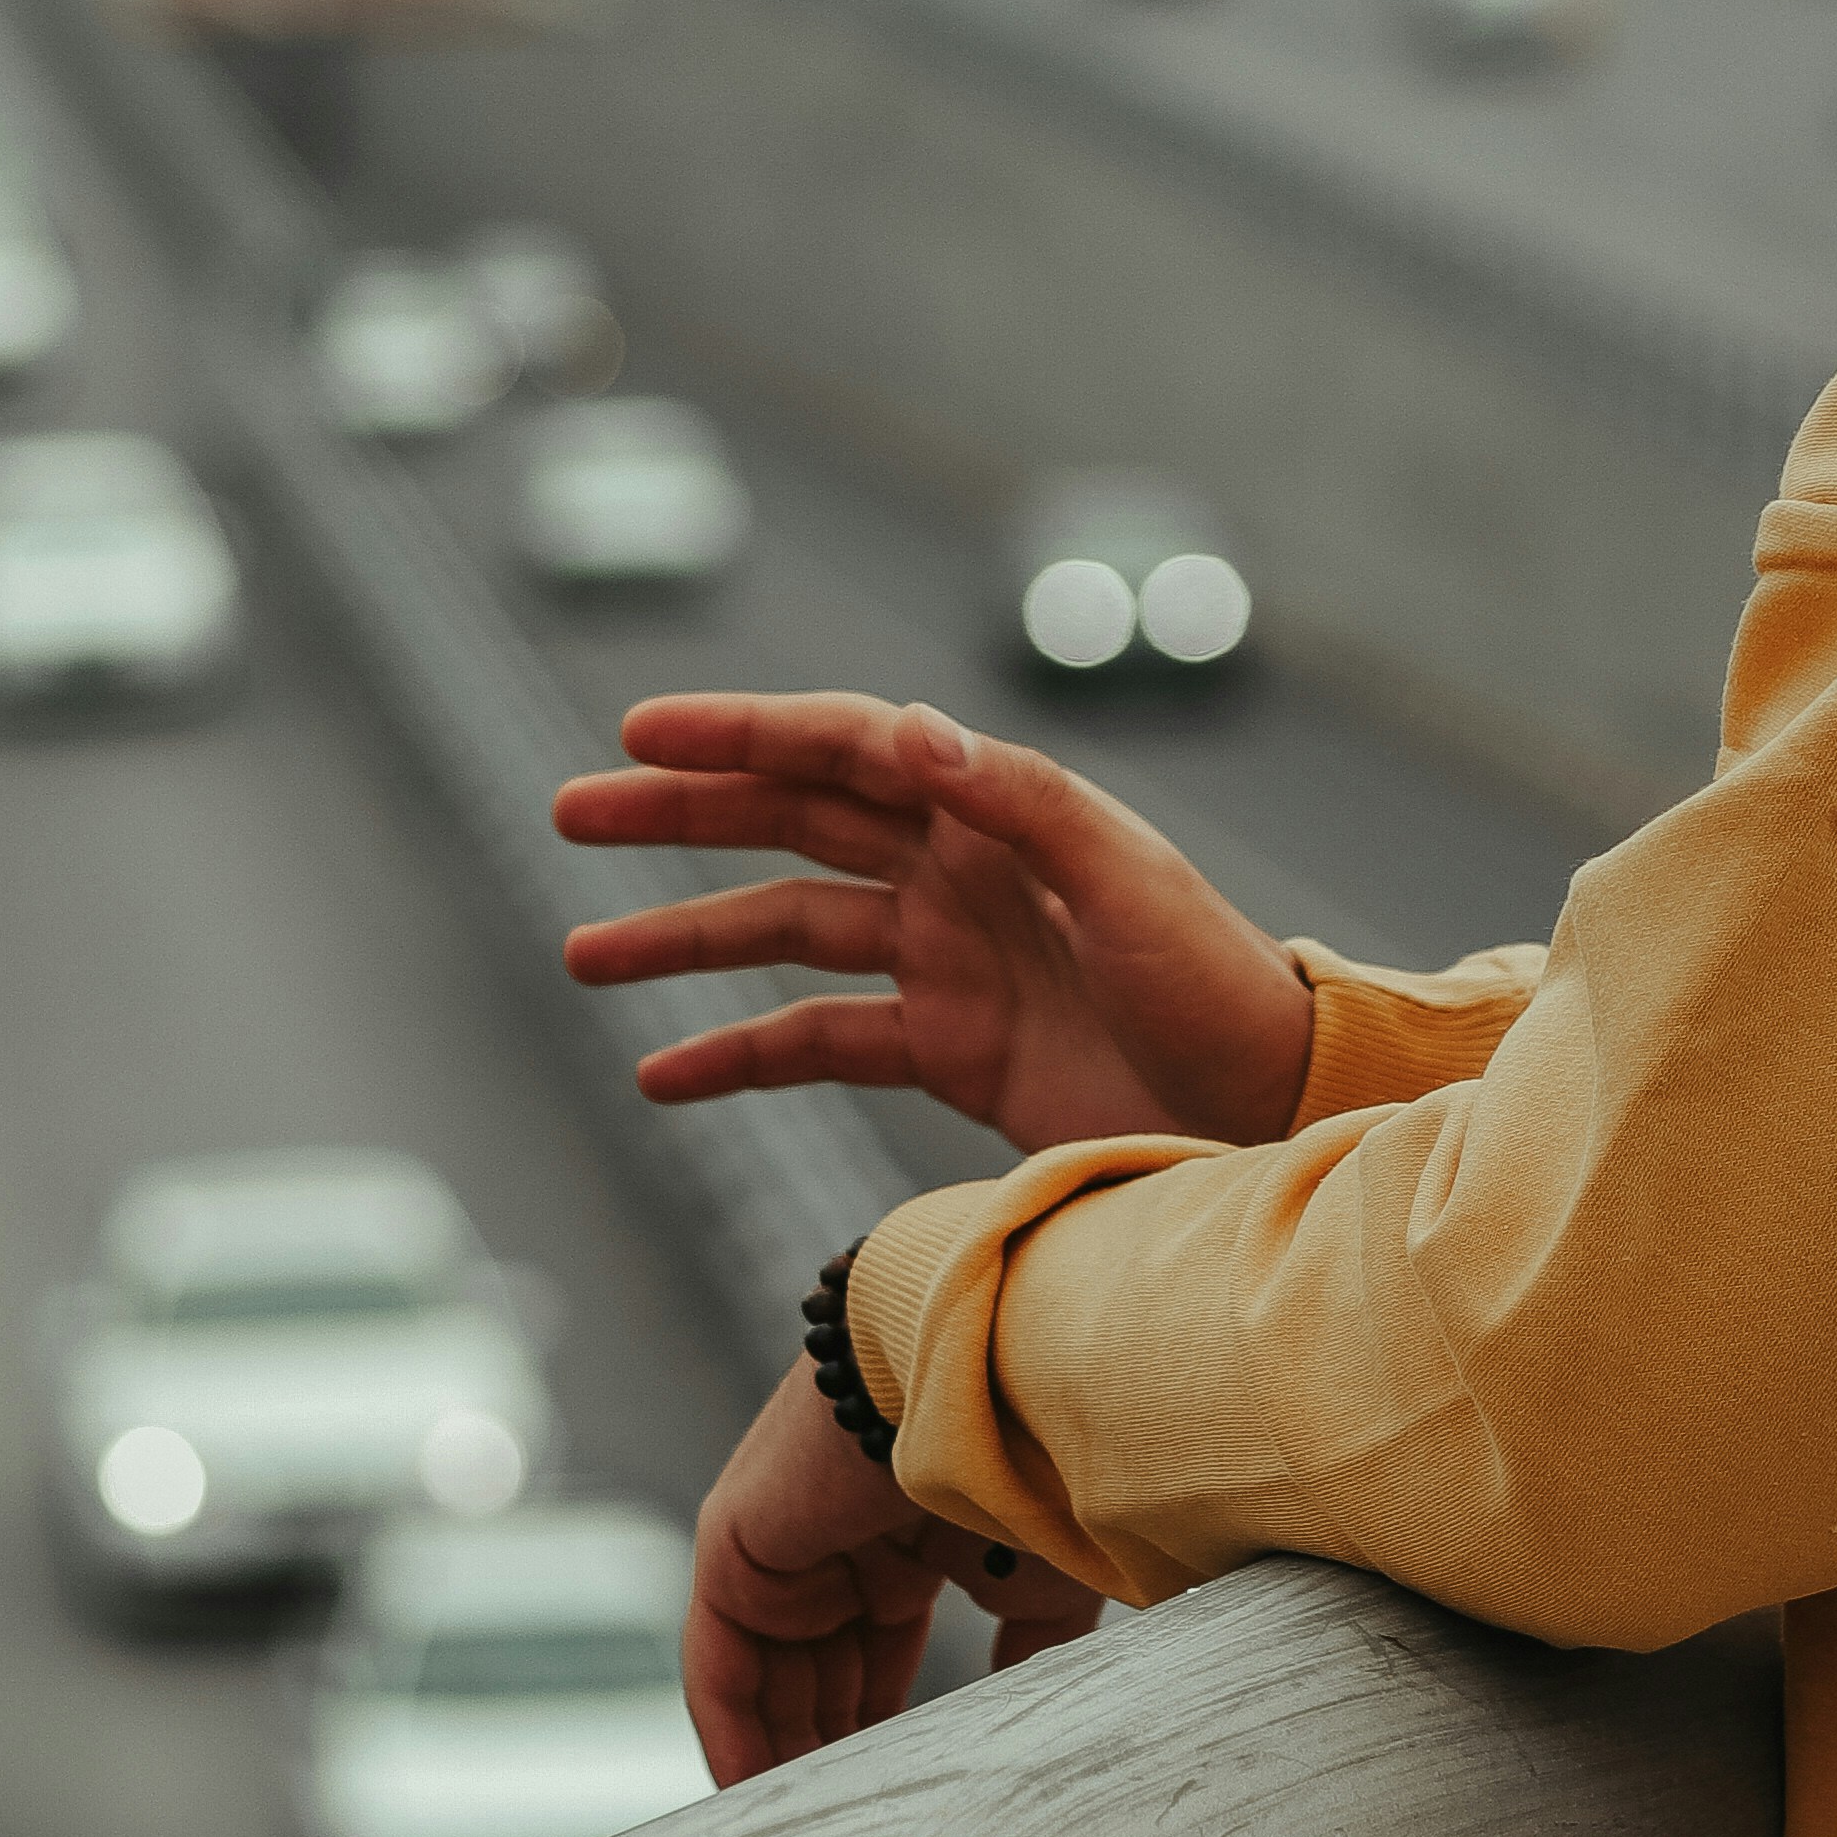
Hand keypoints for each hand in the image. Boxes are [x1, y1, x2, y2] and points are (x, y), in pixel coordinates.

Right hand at [554, 688, 1315, 1161]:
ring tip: (581, 953)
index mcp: (992, 811)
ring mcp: (947, 960)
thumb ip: (1021, 803)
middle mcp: (956, 872)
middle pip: (791, 821)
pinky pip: (819, 1042)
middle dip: (680, 814)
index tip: (641, 730)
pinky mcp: (951, 1049)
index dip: (742, 733)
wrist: (1267, 1105)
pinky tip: (661, 1075)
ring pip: (784, 933)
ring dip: (683, 940)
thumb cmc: (1216, 979)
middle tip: (569, 810)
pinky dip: (740, 1056)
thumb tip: (908, 731)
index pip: (843, 747)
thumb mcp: (1128, 882)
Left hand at [686, 1358, 1107, 1782]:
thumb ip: (1024, 1655)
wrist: (1001, 1372)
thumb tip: (1020, 1734)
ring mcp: (783, 1532)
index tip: (893, 1803)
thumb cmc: (1043, 1461)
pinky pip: (720, 1656)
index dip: (879, 1724)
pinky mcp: (736, 1540)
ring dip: (779, 1752)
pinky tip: (756, 1797)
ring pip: (765, 1668)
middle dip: (825, 1751)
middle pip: (813, 1665)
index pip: (874, 1645)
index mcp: (908, 1527)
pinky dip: (732, 1728)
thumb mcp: (1042, 1580)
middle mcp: (836, 1529)